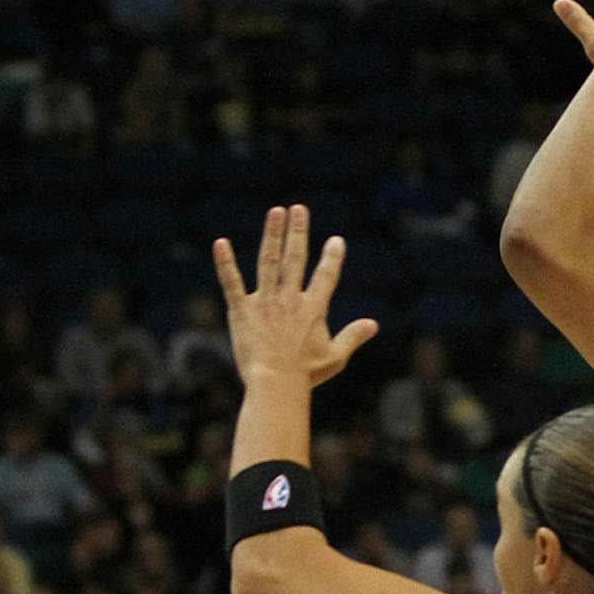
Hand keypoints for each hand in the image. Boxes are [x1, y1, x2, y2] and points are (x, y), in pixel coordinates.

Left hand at [212, 207, 378, 388]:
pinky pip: (232, 282)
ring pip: (269, 261)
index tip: (335, 240)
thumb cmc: (306, 374)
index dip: (332, 257)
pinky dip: (225, 263)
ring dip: (272, 234)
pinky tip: (219, 243)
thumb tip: (373, 324)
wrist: (275, 384)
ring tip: (276, 212)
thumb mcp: (336, 356)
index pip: (326, 276)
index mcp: (313, 309)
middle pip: (296, 258)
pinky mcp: (242, 310)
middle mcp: (290, 299)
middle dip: (298, 232)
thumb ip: (353, 336)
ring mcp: (265, 302)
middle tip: (299, 209)